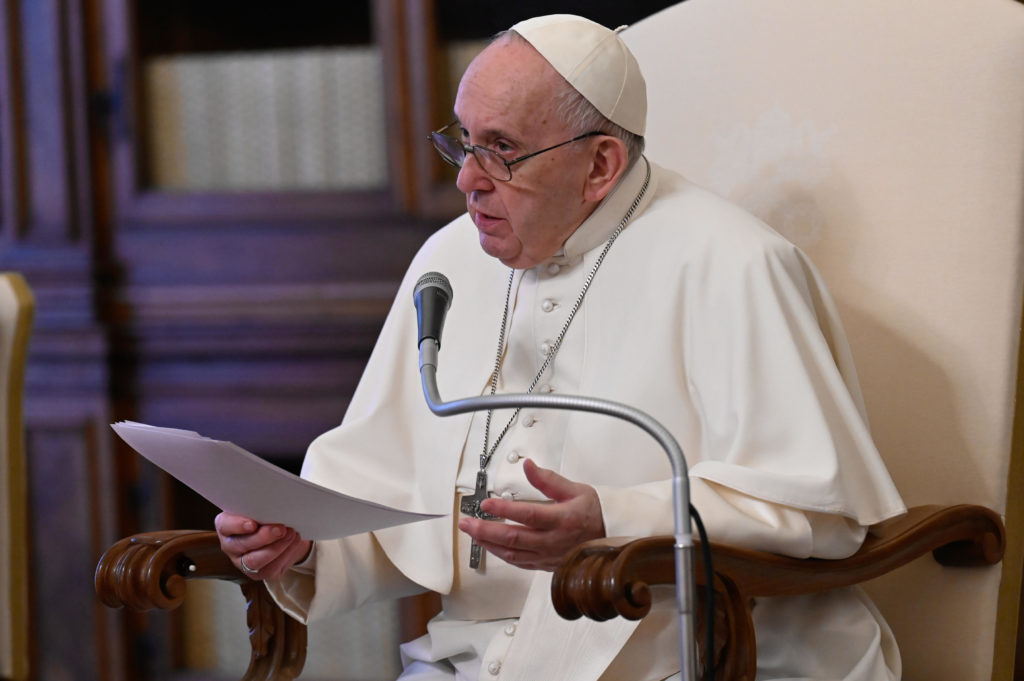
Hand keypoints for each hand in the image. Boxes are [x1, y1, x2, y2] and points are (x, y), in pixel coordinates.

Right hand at [214, 512, 311, 580]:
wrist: (277, 530)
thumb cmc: (264, 515)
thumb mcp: (259, 507)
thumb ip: (261, 507)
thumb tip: (274, 506)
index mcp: (226, 525)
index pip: (225, 526)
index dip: (237, 525)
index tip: (253, 523)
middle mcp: (230, 545)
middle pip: (241, 545)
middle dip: (263, 537)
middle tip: (281, 529)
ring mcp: (242, 562)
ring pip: (255, 561)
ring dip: (276, 547)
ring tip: (291, 534)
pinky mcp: (258, 573)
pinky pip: (270, 569)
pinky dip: (285, 554)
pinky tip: (293, 542)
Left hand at [457, 459, 605, 570]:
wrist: (611, 536)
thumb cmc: (593, 512)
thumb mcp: (575, 489)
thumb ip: (548, 479)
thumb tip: (528, 465)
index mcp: (562, 519)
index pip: (527, 515)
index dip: (504, 511)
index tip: (486, 505)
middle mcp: (554, 541)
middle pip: (513, 538)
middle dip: (485, 531)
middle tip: (466, 523)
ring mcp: (549, 556)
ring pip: (513, 554)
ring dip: (489, 544)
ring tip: (473, 534)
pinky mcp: (546, 565)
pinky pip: (520, 563)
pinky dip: (502, 555)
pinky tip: (491, 546)